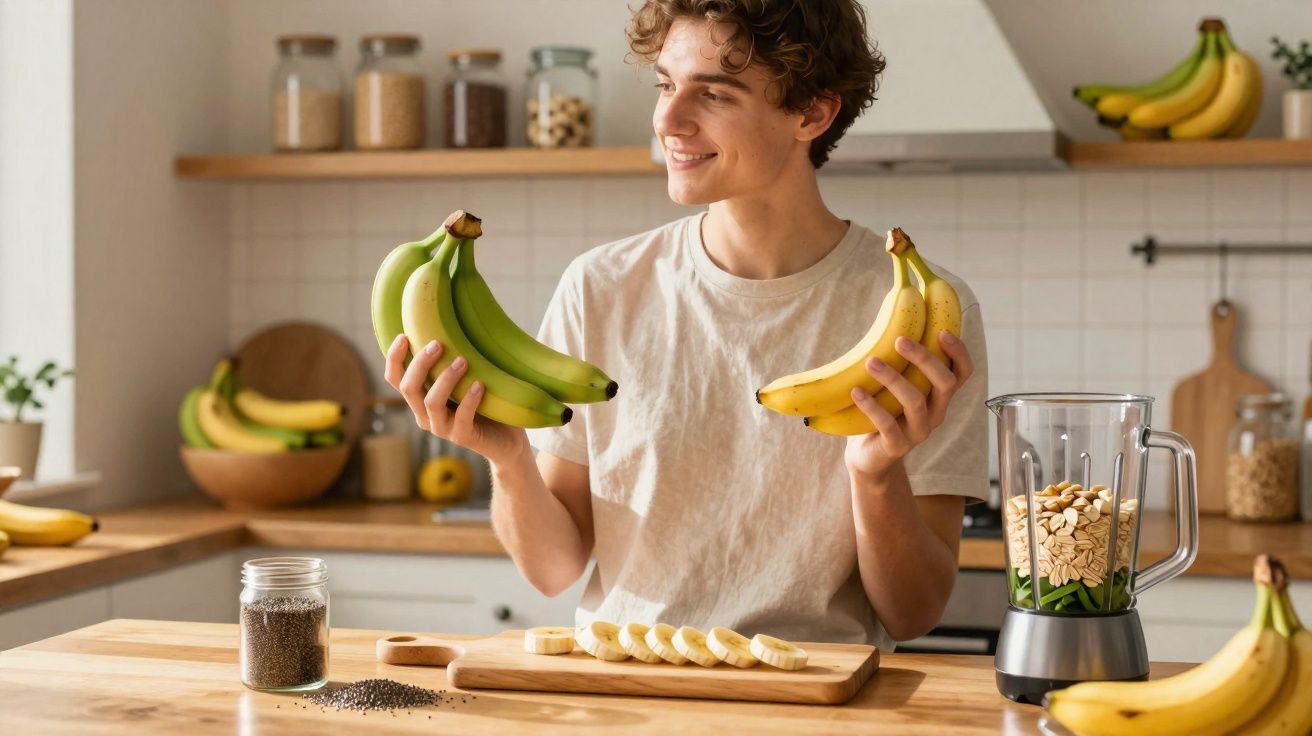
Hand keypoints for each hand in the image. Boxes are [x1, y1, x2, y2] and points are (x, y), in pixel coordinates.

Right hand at [384, 334, 528, 465]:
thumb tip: (453, 320)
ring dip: (445, 379)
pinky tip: (479, 385)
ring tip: (463, 361)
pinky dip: (469, 400)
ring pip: (431, 403)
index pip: (395, 379)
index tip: (404, 336)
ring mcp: (443, 428)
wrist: (507, 438)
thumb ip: (454, 360)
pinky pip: (461, 418)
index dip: (394, 359)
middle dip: (420, 364)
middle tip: (437, 345)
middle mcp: (425, 415)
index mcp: (420, 399)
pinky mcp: (462, 437)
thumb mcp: (465, 378)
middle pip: (409, 388)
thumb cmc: (485, 402)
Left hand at [844, 331, 973, 480]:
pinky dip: (871, 406)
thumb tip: (887, 321)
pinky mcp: (897, 446)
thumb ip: (900, 362)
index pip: (962, 373)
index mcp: (939, 396)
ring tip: (870, 362)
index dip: (958, 352)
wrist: (869, 457)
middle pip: (945, 383)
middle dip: (925, 359)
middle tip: (899, 340)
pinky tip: (856, 391)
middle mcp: (936, 413)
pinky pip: (887, 424)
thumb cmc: (883, 411)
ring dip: (893, 379)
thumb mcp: (895, 386)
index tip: (941, 331)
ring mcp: (918, 432)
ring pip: (915, 402)